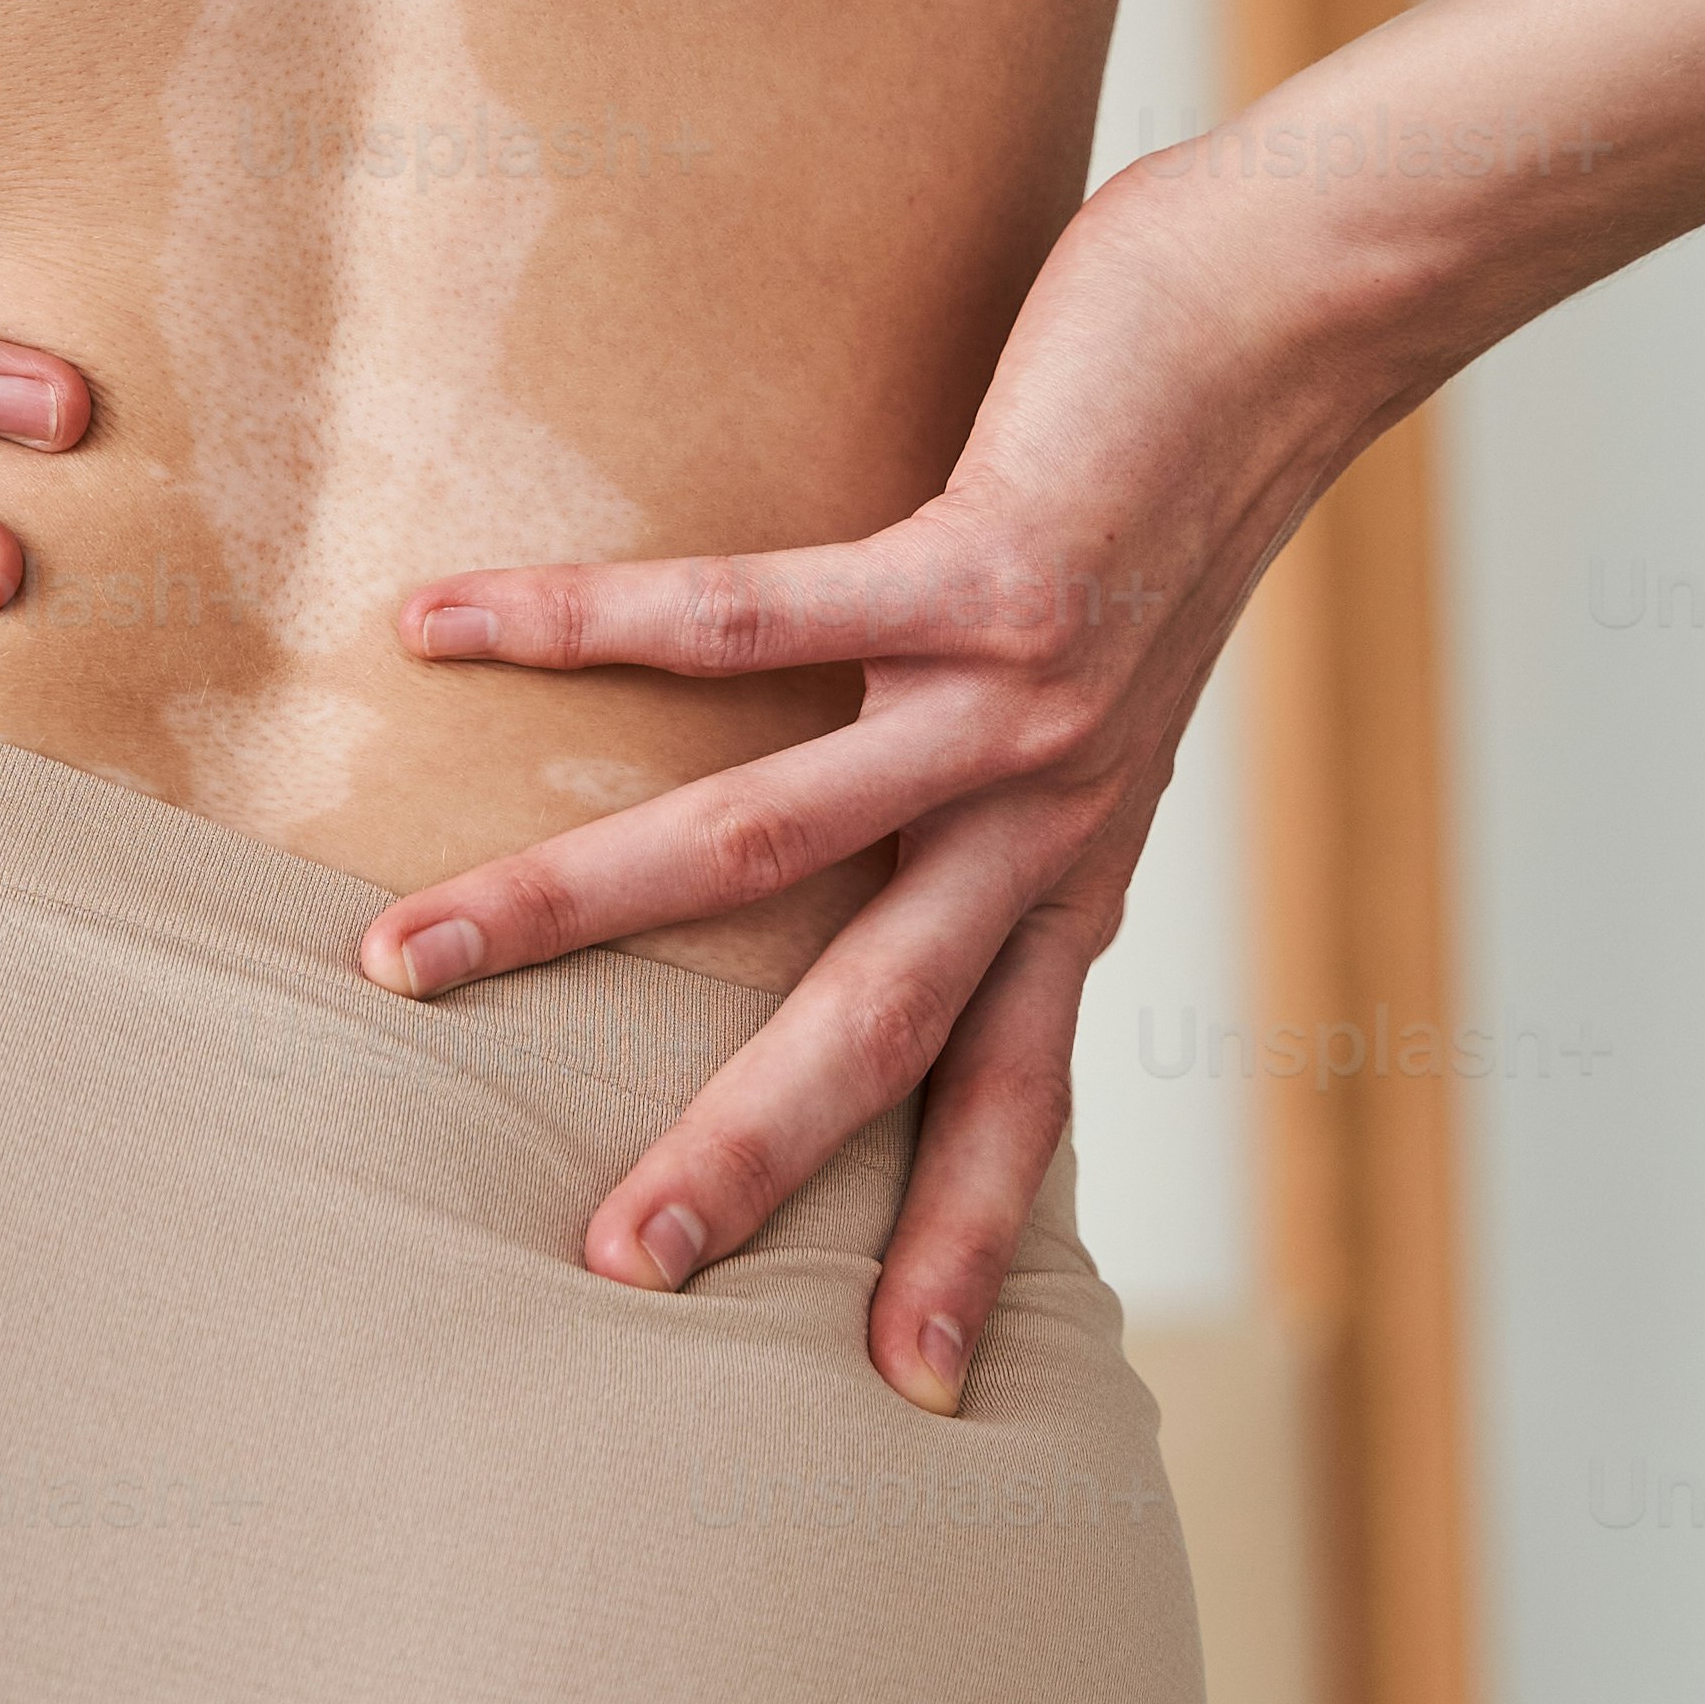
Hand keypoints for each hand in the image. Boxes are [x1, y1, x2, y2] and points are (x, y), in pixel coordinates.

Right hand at [350, 161, 1359, 1409]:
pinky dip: (583, 624)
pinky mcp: (975, 566)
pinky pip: (743, 615)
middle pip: (881, 1023)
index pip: (1015, 1091)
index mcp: (1076, 856)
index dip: (962, 1238)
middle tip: (618, 1271)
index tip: (904, 1388)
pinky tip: (442, 624)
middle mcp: (1048, 809)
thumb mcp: (1109, 679)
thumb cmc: (1175, 477)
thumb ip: (1007, 767)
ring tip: (408, 954)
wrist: (1296, 316)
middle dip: (746, 1153)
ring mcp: (1012, 697)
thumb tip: (883, 807)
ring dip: (575, 904)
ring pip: (766, 840)